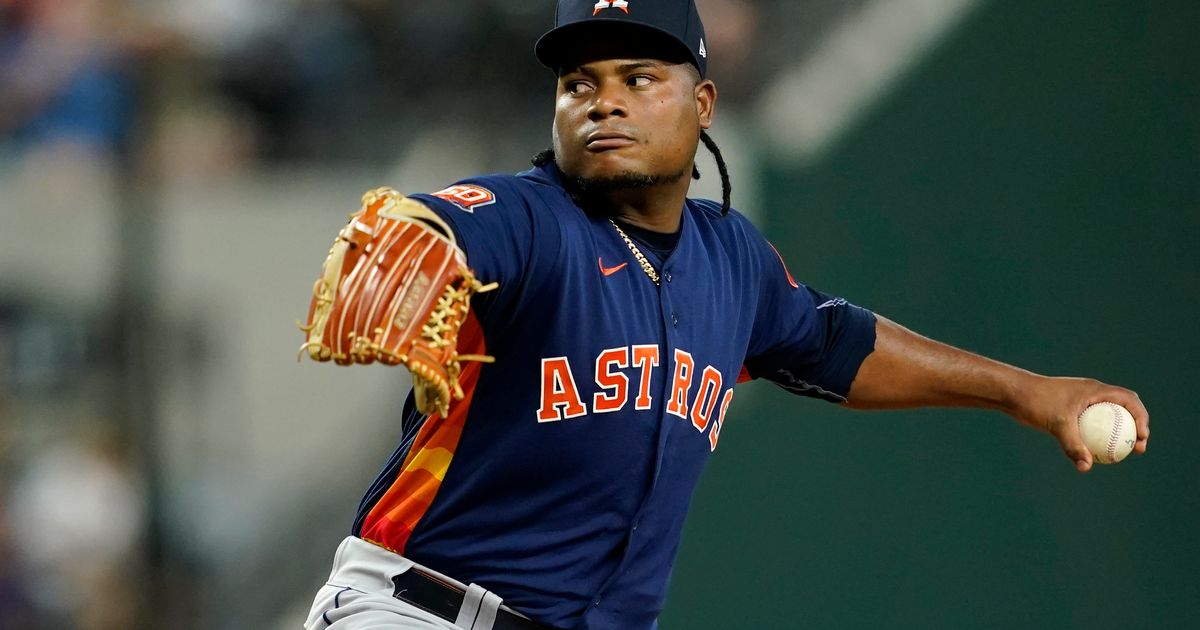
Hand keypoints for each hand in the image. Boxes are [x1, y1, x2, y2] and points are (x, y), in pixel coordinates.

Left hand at [1011, 375, 1148, 471]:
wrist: (1014, 393)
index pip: (1129, 399)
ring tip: (1121, 455)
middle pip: (1124, 408)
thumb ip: (1073, 445)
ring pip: (1108, 417)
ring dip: (1118, 433)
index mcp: (1095, 389)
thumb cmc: (1036, 402)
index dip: (1141, 417)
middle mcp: (1092, 393)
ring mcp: (1082, 401)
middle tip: (1138, 449)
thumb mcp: (1057, 423)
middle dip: (1136, 427)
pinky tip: (1095, 455)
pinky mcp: (1072, 410)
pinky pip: (1092, 424)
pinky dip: (1098, 437)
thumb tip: (1086, 467)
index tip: (1142, 437)